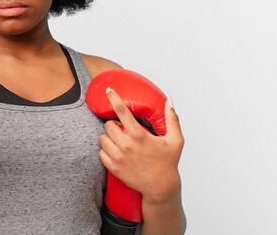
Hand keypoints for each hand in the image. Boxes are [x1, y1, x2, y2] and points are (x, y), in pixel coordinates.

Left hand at [98, 88, 183, 203]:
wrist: (161, 187)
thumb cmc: (168, 162)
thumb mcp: (175, 140)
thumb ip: (172, 118)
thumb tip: (169, 100)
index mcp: (139, 136)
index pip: (122, 111)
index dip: (113, 98)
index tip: (108, 90)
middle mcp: (126, 145)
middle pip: (108, 125)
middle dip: (113, 124)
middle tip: (122, 129)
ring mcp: (118, 157)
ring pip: (102, 138)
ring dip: (108, 137)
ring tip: (119, 141)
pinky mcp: (113, 168)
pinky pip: (100, 153)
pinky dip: (105, 150)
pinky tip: (115, 151)